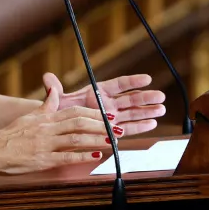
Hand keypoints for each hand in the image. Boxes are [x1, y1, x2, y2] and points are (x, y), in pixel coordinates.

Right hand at [0, 84, 110, 175]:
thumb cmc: (9, 135)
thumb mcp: (29, 116)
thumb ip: (46, 105)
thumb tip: (55, 92)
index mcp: (45, 117)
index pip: (74, 111)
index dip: (94, 113)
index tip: (109, 115)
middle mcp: (47, 129)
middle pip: (79, 123)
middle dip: (101, 125)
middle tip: (117, 128)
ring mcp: (45, 144)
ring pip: (76, 138)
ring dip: (96, 139)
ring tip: (112, 141)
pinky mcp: (42, 160)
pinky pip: (65, 156)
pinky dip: (82, 155)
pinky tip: (95, 155)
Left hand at [45, 72, 165, 137]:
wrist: (58, 127)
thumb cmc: (60, 111)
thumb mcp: (57, 101)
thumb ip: (54, 90)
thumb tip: (46, 78)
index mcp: (98, 92)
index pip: (119, 84)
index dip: (133, 81)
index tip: (147, 79)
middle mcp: (108, 104)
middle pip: (130, 99)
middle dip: (146, 98)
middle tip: (161, 96)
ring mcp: (112, 118)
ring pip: (133, 113)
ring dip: (147, 112)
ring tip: (162, 109)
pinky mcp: (112, 131)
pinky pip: (128, 128)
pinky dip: (140, 126)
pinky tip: (152, 124)